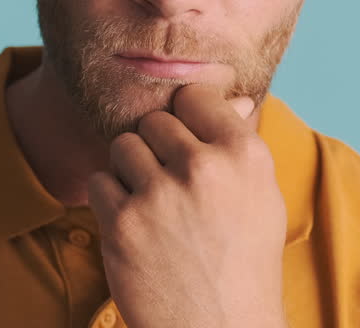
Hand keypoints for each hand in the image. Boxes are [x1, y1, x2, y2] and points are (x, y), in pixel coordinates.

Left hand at [86, 83, 288, 327]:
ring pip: (123, 146)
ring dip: (130, 172)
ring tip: (154, 208)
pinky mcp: (122, 223)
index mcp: (244, 154)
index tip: (186, 146)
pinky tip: (136, 229)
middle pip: (154, 121)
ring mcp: (159, 194)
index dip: (185, 119)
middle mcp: (203, 167)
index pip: (193, 96)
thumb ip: (240, 145)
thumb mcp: (260, 198)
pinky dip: (110, 203)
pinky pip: (99, 182)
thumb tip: (236, 97)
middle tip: (171, 189)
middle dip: (156, 149)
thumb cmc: (244, 263)